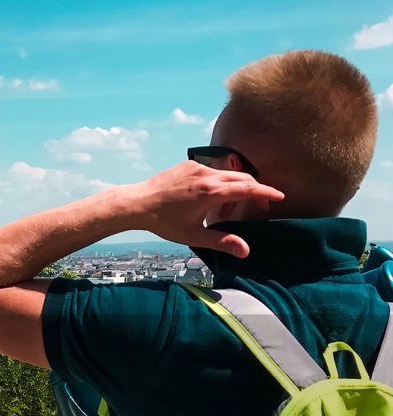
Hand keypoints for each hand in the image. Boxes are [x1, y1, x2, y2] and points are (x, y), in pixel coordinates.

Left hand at [126, 161, 284, 256]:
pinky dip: (218, 183)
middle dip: (253, 191)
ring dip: (232, 190)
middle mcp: (207, 175)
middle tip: (256, 207)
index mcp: (211, 192)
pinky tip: (206, 201)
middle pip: (242, 178)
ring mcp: (197, 167)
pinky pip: (212, 171)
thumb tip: (246, 251)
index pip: (248, 188)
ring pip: (227, 174)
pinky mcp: (189, 164)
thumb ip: (221, 242)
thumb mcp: (193, 236)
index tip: (279, 196)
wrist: (137, 203)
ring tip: (220, 213)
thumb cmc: (164, 222)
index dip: (266, 192)